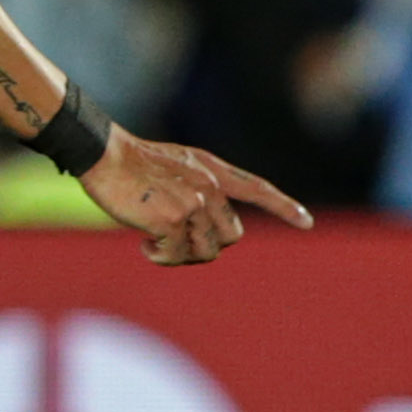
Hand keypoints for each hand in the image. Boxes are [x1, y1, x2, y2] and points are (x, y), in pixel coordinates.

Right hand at [83, 126, 313, 266]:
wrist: (105, 155)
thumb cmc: (133, 164)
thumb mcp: (178, 168)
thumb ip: (201, 191)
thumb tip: (211, 233)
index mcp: (213, 169)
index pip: (257, 189)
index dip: (283, 207)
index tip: (307, 222)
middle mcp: (210, 186)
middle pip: (231, 237)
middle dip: (207, 247)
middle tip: (175, 243)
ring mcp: (194, 202)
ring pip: (206, 252)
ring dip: (180, 256)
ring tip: (155, 243)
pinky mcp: (173, 219)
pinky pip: (176, 256)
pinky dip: (160, 257)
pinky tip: (143, 245)